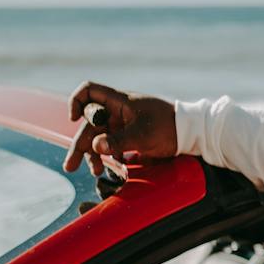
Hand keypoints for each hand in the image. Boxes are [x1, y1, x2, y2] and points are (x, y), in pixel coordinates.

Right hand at [64, 81, 178, 175]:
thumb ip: (118, 141)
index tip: (74, 120)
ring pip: (99, 138)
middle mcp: (117, 111)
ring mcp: (123, 124)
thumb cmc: (169, 127)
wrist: (191, 133)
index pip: (89, 91)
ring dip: (94, 155)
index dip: (77, 102)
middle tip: (71, 166)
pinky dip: (108, 156)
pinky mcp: (130, 137)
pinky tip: (112, 168)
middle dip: (80, 145)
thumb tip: (95, 147)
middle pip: (89, 124)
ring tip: (97, 171)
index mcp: (119, 101)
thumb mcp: (143, 136)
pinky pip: (111, 145)